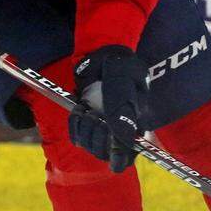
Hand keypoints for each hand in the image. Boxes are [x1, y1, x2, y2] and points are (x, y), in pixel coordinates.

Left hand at [68, 45, 147, 172]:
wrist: (103, 53)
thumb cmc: (120, 67)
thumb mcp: (123, 84)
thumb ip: (122, 110)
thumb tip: (124, 139)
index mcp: (135, 126)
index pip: (126, 156)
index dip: (117, 156)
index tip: (110, 146)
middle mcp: (119, 131)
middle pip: (104, 153)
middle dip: (97, 137)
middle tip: (96, 116)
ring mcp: (102, 127)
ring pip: (89, 145)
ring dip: (84, 128)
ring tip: (88, 109)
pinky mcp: (87, 122)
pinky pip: (76, 136)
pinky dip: (75, 124)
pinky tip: (81, 108)